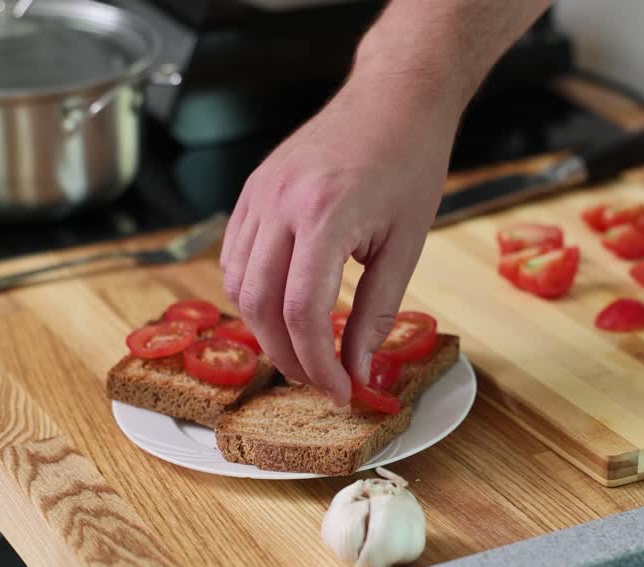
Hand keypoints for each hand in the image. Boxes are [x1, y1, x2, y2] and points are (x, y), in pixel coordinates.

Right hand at [221, 74, 463, 404]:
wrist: (394, 99)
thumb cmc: (409, 161)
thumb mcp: (406, 244)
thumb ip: (376, 311)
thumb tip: (357, 368)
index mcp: (325, 215)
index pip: (303, 311)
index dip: (318, 363)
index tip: (338, 390)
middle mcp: (280, 203)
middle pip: (259, 305)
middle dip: (286, 355)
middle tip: (318, 379)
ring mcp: (259, 194)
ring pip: (236, 284)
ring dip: (264, 328)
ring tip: (302, 348)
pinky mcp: (252, 190)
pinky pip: (233, 256)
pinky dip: (250, 293)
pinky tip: (281, 307)